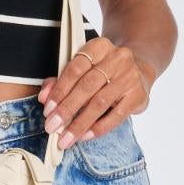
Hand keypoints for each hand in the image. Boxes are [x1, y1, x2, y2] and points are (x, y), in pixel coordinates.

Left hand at [38, 40, 157, 148]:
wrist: (139, 73)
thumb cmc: (105, 73)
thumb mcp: (84, 70)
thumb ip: (62, 81)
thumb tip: (44, 97)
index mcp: (99, 47)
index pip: (75, 68)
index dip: (59, 90)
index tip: (47, 109)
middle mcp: (117, 58)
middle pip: (87, 86)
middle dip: (67, 109)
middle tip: (52, 126)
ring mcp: (130, 76)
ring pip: (100, 102)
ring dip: (80, 123)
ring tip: (66, 137)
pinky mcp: (138, 95)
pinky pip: (117, 115)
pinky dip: (99, 127)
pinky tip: (85, 136)